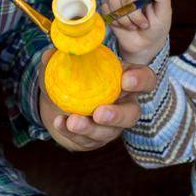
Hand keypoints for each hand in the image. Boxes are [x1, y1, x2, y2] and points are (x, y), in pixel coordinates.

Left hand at [37, 58, 157, 151]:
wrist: (57, 104)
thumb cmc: (70, 77)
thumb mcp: (65, 65)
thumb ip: (60, 58)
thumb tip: (50, 54)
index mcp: (124, 79)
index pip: (145, 79)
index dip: (141, 81)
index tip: (126, 80)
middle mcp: (123, 104)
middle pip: (132, 114)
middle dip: (117, 115)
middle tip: (99, 113)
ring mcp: (111, 126)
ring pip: (108, 132)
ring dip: (90, 128)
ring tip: (72, 121)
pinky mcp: (95, 140)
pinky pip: (86, 140)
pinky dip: (71, 132)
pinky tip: (60, 123)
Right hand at [102, 0, 172, 66]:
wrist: (145, 43)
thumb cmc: (156, 27)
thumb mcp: (164, 14)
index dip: (138, 5)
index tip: (145, 21)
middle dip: (133, 17)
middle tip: (142, 25)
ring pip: (113, 3)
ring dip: (124, 21)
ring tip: (133, 26)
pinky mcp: (108, 6)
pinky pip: (105, 9)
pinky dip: (114, 21)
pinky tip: (122, 25)